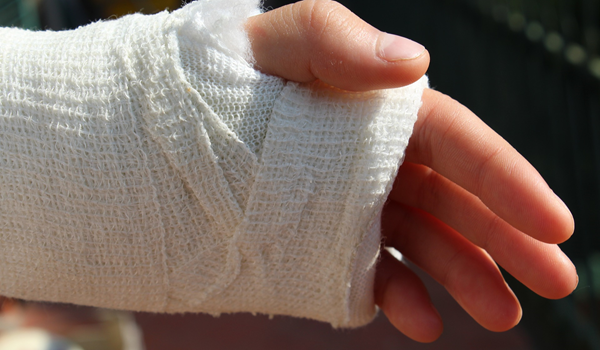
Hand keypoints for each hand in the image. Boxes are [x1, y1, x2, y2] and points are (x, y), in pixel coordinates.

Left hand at [246, 0, 576, 342]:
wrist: (170, 132)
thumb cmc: (227, 79)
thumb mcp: (278, 43)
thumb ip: (338, 40)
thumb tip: (415, 60)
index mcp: (379, 110)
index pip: (458, 142)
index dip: (508, 180)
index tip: (554, 222)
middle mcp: (376, 160)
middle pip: (455, 199)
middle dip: (507, 239)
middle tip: (556, 280)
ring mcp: (354, 206)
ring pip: (423, 242)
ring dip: (465, 276)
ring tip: (503, 314)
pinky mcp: (325, 243)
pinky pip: (370, 273)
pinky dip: (398, 297)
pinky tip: (422, 322)